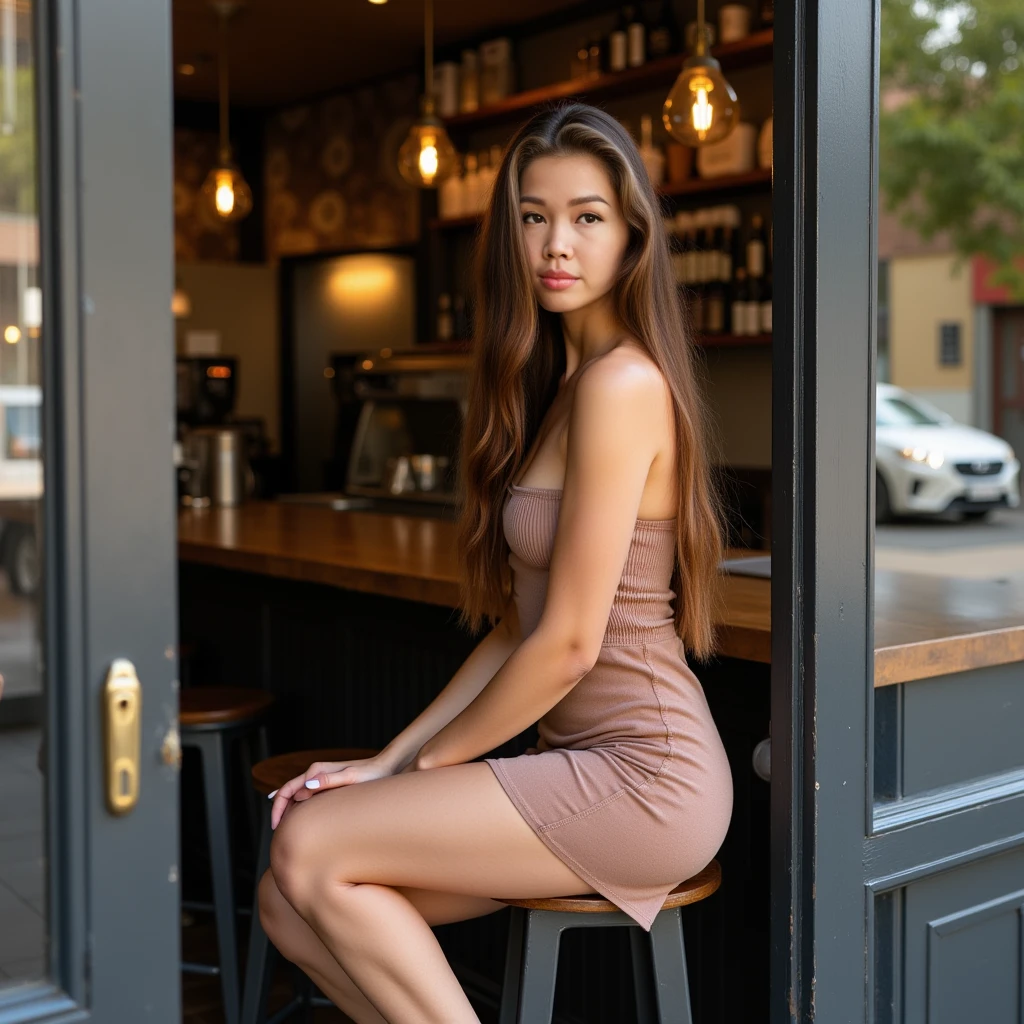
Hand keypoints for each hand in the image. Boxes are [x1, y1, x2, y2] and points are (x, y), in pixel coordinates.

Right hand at [268, 752, 404, 829]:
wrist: (384, 768)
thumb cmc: (369, 775)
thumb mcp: (350, 778)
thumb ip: (328, 781)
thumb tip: (305, 789)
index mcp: (316, 771)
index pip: (287, 789)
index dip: (278, 808)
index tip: (276, 827)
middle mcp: (315, 772)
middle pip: (288, 791)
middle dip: (279, 810)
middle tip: (277, 832)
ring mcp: (321, 778)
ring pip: (296, 794)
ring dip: (288, 810)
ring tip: (285, 830)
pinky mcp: (328, 784)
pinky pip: (307, 797)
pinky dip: (298, 808)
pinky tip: (300, 821)